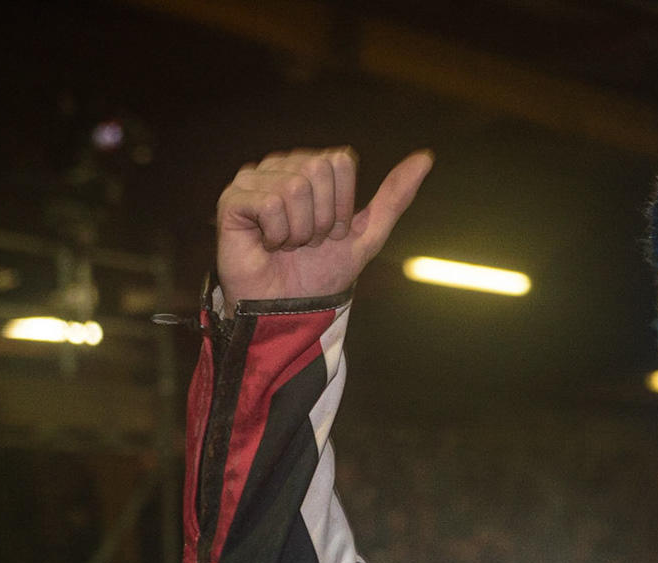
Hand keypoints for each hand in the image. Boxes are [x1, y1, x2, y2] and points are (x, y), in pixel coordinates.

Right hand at [215, 147, 433, 306]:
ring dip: (299, 230)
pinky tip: (267, 245)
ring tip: (287, 245)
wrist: (289, 310)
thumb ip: (394, 197)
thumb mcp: (366, 235)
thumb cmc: (321, 274)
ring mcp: (254, 180)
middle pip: (319, 168)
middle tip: (308, 241)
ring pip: (295, 186)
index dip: (342, 204)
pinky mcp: (232, 199)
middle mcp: (282, 166)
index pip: (341, 161)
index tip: (330, 232)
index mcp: (311, 167)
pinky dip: (277, 233)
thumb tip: (425, 158)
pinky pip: (269, 203)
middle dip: (323, 217)